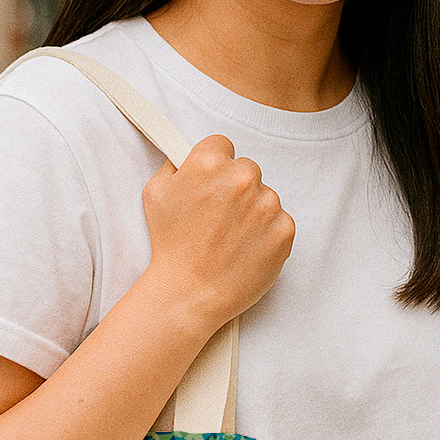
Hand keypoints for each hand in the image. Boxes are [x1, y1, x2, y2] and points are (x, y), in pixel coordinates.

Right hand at [141, 135, 294, 329]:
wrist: (189, 293)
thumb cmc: (170, 246)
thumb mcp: (156, 193)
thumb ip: (175, 165)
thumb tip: (187, 155)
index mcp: (209, 162)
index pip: (223, 145)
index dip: (214, 166)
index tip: (210, 184)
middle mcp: (242, 178)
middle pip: (246, 169)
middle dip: (235, 187)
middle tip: (218, 216)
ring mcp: (267, 204)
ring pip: (265, 196)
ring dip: (252, 211)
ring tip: (230, 237)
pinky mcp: (284, 229)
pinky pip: (279, 221)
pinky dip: (267, 233)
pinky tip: (245, 248)